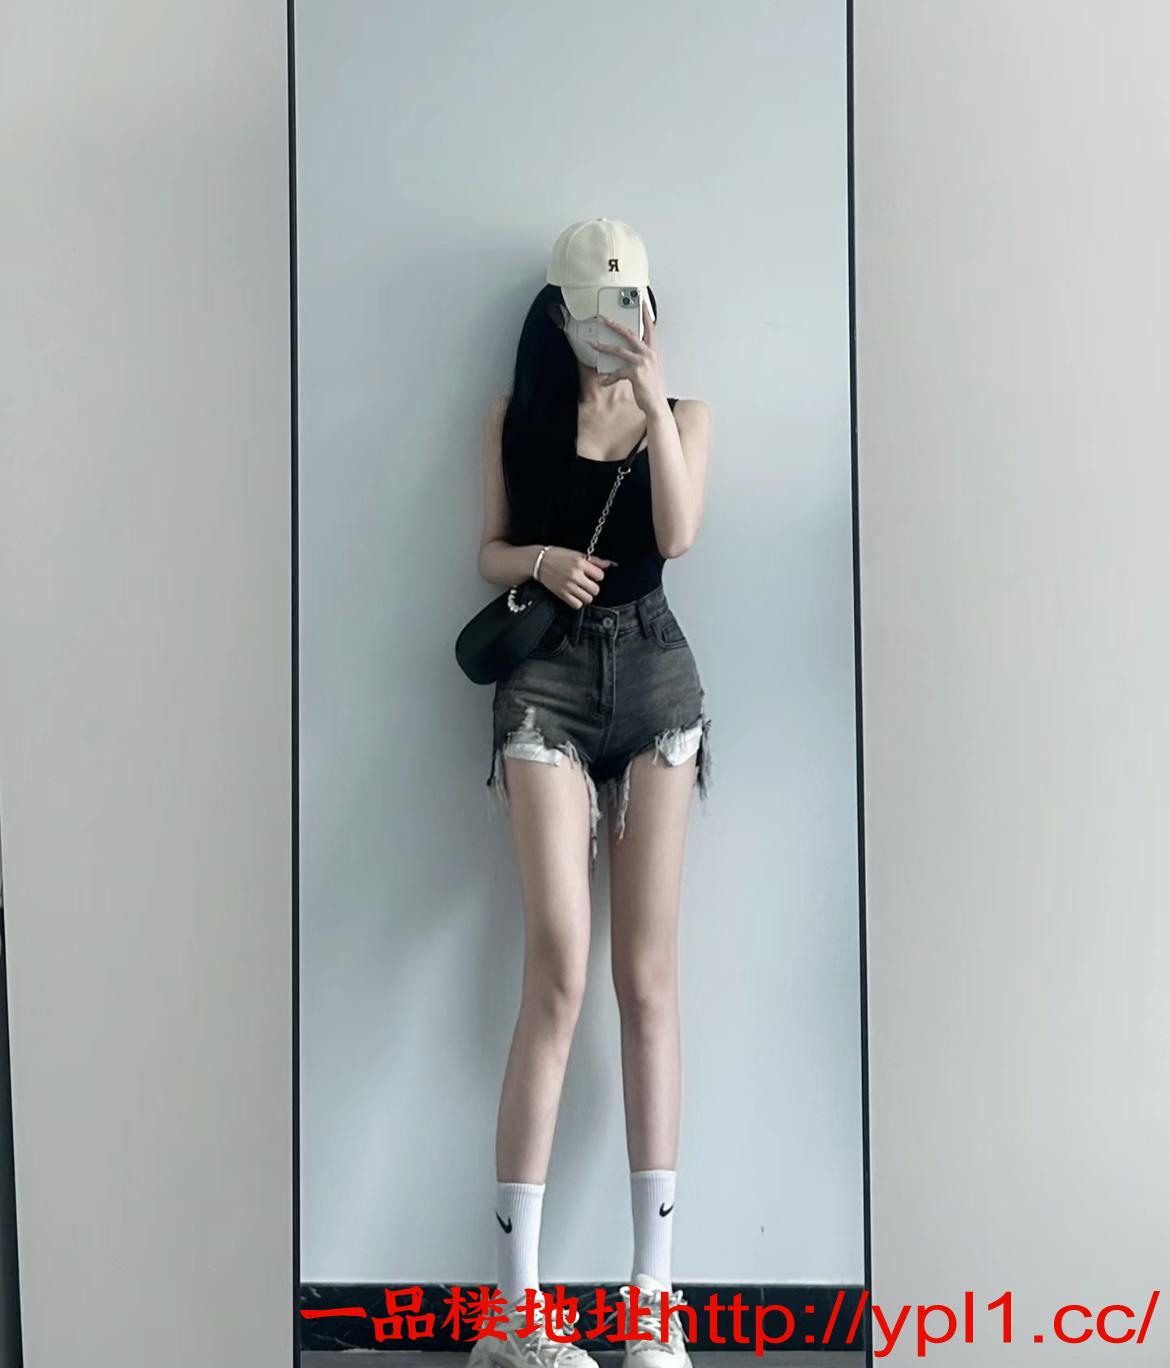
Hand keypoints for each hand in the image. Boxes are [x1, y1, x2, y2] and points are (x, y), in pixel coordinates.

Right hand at [536, 547, 616, 608]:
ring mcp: (568, 586)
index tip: (592, 575)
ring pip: (588, 599)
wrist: (539, 561)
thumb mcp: (576, 554)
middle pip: (595, 589)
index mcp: (580, 563)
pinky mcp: (562, 594)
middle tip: (587, 583)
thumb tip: (607, 564)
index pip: (600, 576)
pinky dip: (578, 601)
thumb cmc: (556, 556)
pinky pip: (577, 604)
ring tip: (581, 589)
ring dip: (586, 595)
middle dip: (593, 586)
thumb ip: (593, 560)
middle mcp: (575, 575)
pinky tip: (575, 595)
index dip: (597, 575)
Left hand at [590, 294, 668, 415]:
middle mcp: (649, 354)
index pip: (650, 328)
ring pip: (619, 350)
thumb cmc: (652, 388)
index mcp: (653, 351)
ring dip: (604, 347)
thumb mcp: (649, 369)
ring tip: (593, 344)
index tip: (641, 302)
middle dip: (615, 325)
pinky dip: (609, 377)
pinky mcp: (635, 373)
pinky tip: (603, 381)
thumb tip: (626, 353)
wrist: (656, 404)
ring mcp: (643, 363)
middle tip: (604, 318)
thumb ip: (641, 358)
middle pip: (630, 334)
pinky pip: (617, 372)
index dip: (646, 314)